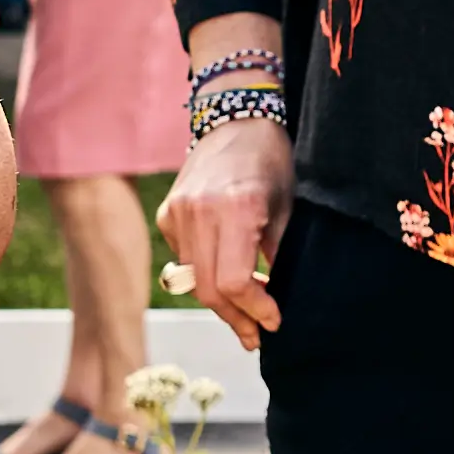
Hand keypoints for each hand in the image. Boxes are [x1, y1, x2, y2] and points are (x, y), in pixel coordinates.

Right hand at [164, 115, 293, 341]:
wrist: (236, 119)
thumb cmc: (270, 162)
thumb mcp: (286, 209)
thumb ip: (278, 256)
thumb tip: (275, 305)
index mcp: (235, 209)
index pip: (235, 282)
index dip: (255, 309)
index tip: (273, 321)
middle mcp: (199, 212)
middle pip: (210, 289)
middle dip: (236, 318)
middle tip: (256, 334)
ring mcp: (177, 212)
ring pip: (194, 280)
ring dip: (221, 303)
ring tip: (246, 313)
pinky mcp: (166, 213)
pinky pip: (185, 260)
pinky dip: (205, 275)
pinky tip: (226, 276)